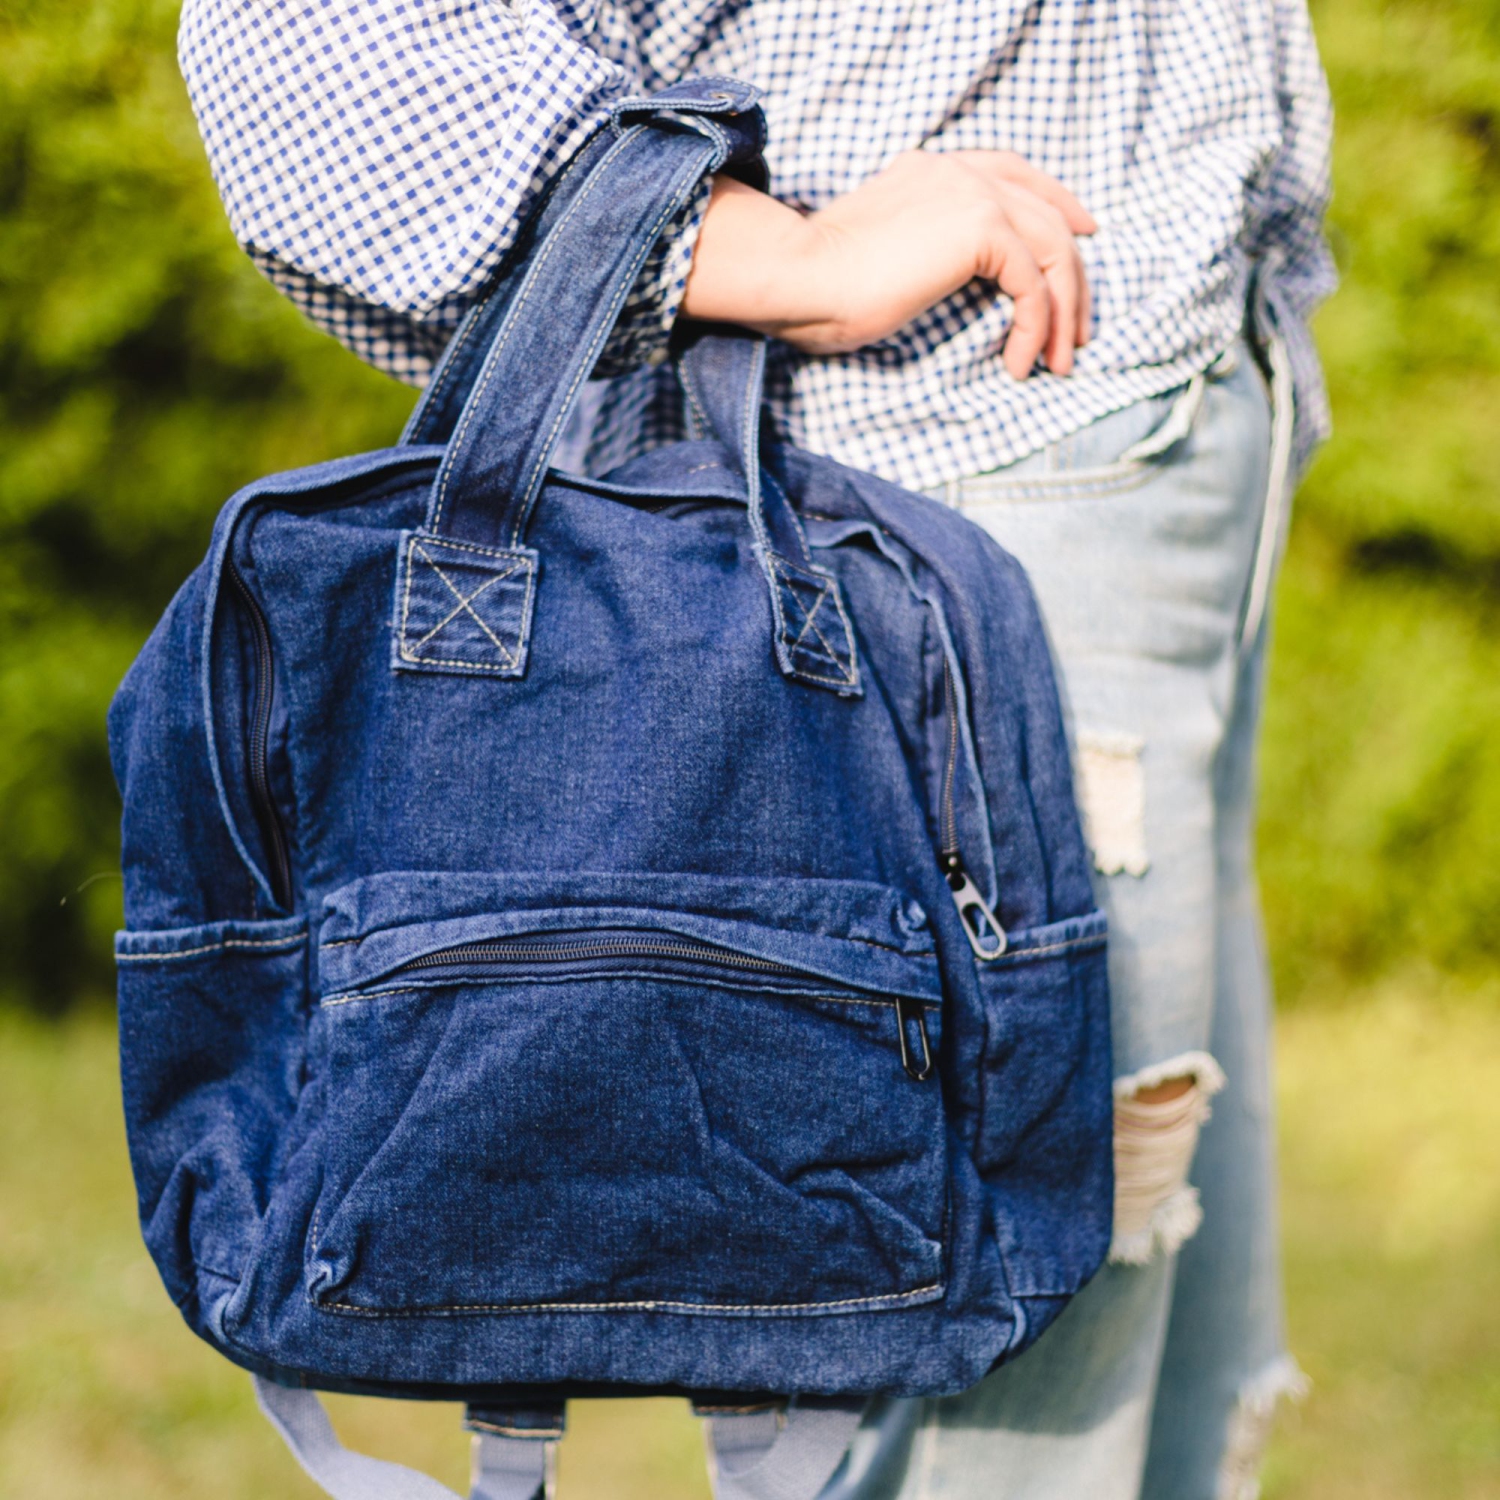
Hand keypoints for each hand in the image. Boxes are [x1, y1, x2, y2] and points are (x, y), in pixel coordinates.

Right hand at [681, 151, 1095, 376]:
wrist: (801, 276)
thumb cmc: (820, 287)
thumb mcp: (885, 256)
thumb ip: (928, 250)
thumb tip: (954, 284)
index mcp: (934, 169)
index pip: (1016, 174)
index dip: (1059, 204)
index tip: (1085, 236)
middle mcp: (959, 171)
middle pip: (1049, 215)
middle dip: (1073, 278)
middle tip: (1076, 334)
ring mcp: (973, 194)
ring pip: (1053, 251)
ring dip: (1064, 312)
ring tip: (1057, 362)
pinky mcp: (981, 230)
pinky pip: (1032, 286)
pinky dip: (1034, 330)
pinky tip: (1018, 365)